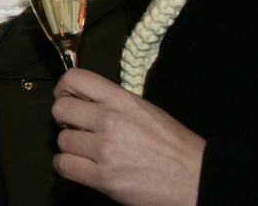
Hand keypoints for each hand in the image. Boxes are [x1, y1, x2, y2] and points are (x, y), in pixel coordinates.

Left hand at [52, 69, 205, 205]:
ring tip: (86, 150)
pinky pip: (64, 165)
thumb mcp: (145, 111)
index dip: (64, 89)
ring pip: (61, 140)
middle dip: (63, 120)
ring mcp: (105, 150)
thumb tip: (86, 103)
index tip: (66, 97)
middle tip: (74, 127)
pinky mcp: (103, 178)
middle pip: (60, 109)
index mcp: (122, 100)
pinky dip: (67, 166)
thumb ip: (113, 103)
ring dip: (70, 147)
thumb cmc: (176, 148)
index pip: (75, 78)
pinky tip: (80, 166)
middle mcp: (110, 120)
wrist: (197, 179)